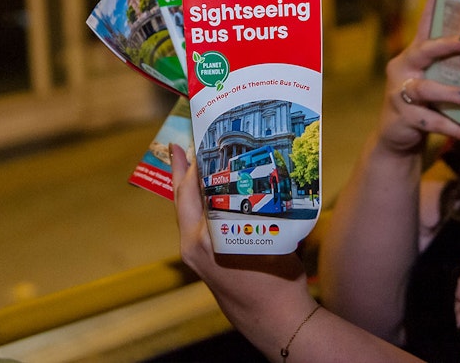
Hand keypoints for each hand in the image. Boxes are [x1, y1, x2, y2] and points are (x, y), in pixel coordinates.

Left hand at [170, 143, 316, 354]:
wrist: (272, 318)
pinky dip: (196, 205)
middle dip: (182, 170)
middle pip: (182, 198)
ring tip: (189, 162)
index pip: (192, 190)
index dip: (192, 164)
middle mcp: (194, 244)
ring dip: (188, 187)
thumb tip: (260, 175)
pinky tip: (206, 193)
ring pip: (185, 211)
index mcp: (208, 237)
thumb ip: (259, 207)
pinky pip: (192, 224)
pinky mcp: (198, 260)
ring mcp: (193, 254)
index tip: (193, 140)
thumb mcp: (271, 236)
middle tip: (180, 145)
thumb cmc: (278, 278)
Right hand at [376, 0, 459, 153]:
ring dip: (456, 93)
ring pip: (428, 90)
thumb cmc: (422, 102)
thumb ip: (453, 66)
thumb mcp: (436, 79)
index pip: (425, 18)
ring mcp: (400, 93)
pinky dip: (457, 129)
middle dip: (446, 45)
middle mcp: (403, 69)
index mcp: (413, 54)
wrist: (396, 138)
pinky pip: (434, 122)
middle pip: (423, 50)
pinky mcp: (404, 118)